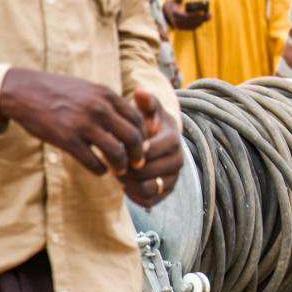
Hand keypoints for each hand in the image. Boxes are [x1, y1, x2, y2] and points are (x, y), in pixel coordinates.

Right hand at [0, 68, 144, 175]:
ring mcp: (83, 124)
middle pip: (133, 138)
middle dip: (138, 155)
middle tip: (137, 164)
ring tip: (119, 170)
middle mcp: (99, 109)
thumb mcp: (89, 89)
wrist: (23, 91)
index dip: (144, 136)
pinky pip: (93, 162)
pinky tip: (100, 170)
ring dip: (121, 166)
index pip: (138, 119)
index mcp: (107, 95)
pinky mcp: (67, 139)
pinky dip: (100, 170)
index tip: (142, 146)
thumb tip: (128, 121)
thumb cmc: (58, 91)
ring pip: (116, 153)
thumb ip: (108, 103)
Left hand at [119, 89, 182, 206]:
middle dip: (129, 168)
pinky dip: (135, 195)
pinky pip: (150, 200)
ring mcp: (173, 177)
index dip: (138, 149)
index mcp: (173, 139)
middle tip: (113, 162)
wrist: (157, 143)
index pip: (158, 147)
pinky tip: (124, 185)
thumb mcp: (148, 111)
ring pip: (150, 187)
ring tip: (117, 174)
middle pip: (151, 170)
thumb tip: (140, 91)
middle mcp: (178, 159)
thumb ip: (145, 102)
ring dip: (129, 183)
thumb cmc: (149, 125)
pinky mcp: (167, 191)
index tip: (121, 146)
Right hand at [163, 0, 211, 29]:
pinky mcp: (182, 29)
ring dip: (202, 21)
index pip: (187, 16)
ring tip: (209, 16)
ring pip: (193, 25)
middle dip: (202, 18)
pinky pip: (192, 28)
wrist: (164, 15)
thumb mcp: (172, 0)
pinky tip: (204, 20)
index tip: (203, 12)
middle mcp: (177, 22)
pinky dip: (198, 24)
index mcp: (175, 14)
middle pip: (192, 22)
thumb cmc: (171, 6)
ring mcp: (179, 27)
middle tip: (210, 14)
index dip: (195, 14)